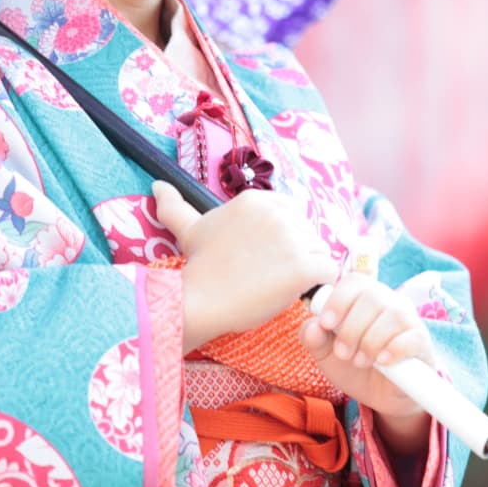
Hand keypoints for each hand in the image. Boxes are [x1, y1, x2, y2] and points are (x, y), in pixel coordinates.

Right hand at [151, 181, 340, 350]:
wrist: (197, 301)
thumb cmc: (198, 268)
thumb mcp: (190, 230)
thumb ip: (177, 206)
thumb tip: (157, 185)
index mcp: (256, 200)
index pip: (292, 213)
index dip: (284, 237)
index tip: (265, 256)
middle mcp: (277, 213)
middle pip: (308, 231)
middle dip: (296, 253)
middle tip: (268, 274)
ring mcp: (292, 238)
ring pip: (320, 251)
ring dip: (308, 270)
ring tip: (278, 285)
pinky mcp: (304, 265)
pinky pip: (330, 271)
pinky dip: (321, 285)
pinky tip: (299, 292)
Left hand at [298, 270, 440, 428]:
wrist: (381, 395)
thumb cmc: (355, 366)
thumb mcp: (327, 355)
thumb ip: (314, 339)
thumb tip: (312, 327)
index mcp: (364, 298)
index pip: (355, 281)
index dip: (338, 299)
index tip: (326, 324)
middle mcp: (390, 303)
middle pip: (372, 297)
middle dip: (351, 328)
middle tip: (343, 353)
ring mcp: (409, 321)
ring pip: (393, 315)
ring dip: (370, 341)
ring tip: (361, 361)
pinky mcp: (423, 342)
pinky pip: (412, 337)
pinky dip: (393, 350)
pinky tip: (382, 362)